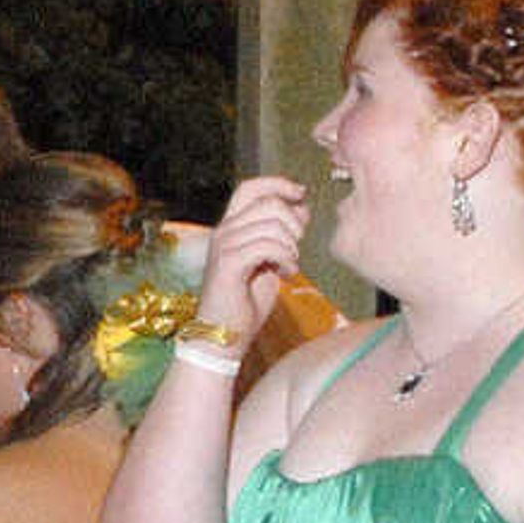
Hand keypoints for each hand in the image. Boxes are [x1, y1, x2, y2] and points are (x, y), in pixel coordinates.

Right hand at [197, 176, 313, 343]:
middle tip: (297, 249)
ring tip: (290, 266)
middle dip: (294, 223)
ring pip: (273, 225)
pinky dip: (286, 260)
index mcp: (230, 228)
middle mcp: (223, 232)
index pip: (251, 187)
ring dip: (292, 247)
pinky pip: (269, 246)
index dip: (278, 184)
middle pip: (268, 203)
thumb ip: (282, 235)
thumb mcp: (269, 262)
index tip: (301, 194)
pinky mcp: (229, 264)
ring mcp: (224, 246)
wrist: (222, 338)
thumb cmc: (244, 304)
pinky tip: (287, 275)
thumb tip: (301, 207)